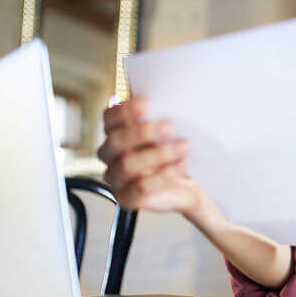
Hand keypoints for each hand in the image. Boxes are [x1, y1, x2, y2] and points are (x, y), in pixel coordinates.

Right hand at [98, 96, 198, 213]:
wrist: (186, 184)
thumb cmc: (174, 152)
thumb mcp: (171, 131)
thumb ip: (163, 115)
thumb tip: (172, 98)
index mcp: (116, 132)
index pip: (110, 118)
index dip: (124, 110)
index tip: (146, 102)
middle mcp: (111, 154)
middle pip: (116, 141)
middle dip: (143, 132)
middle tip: (170, 126)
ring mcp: (116, 178)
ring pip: (126, 165)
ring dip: (158, 154)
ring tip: (183, 147)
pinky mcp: (126, 198)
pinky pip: (139, 188)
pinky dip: (162, 176)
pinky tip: (180, 166)